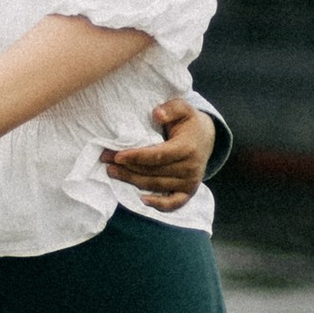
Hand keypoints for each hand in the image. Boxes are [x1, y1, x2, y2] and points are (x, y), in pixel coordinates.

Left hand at [100, 99, 214, 214]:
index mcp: (187, 148)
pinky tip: (142, 200)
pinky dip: (159, 204)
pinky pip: (173, 203)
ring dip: (132, 181)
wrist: (207, 138)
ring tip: (112, 172)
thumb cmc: (189, 122)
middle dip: (127, 167)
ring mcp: (190, 182)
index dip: (136, 156)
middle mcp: (189, 168)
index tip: (117, 156)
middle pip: (153, 172)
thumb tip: (157, 114)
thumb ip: (171, 108)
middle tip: (106, 160)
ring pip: (156, 185)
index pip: (158, 156)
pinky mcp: (189, 191)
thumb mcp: (183, 108)